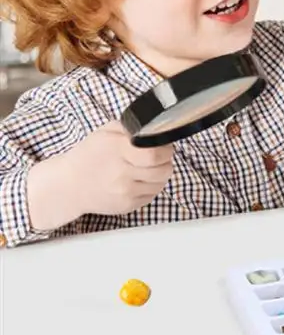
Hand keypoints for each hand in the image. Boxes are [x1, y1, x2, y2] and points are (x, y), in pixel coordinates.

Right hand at [27, 120, 174, 230]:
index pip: (155, 154)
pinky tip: (138, 180)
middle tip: (157, 157)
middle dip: (165, 161)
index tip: (163, 146)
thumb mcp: (106, 132)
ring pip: (161, 183)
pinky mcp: (127, 206)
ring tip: (145, 168)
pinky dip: (150, 186)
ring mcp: (125, 192)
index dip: (165, 149)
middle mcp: (122, 173)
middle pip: (163, 170)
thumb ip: (132, 128)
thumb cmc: (88, 156)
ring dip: (159, 174)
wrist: (69, 185)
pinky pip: (152, 195)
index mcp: (118, 151)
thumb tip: (154, 129)